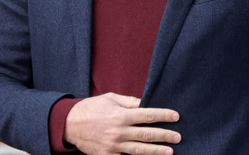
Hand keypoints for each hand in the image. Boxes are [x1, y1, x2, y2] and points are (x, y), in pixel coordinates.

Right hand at [64, 92, 180, 154]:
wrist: (69, 124)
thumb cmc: (91, 108)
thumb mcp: (109, 98)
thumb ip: (129, 101)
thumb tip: (146, 103)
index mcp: (120, 115)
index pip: (148, 115)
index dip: (164, 115)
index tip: (176, 116)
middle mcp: (119, 131)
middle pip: (148, 134)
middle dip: (165, 136)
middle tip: (178, 137)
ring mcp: (114, 145)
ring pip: (140, 150)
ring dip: (157, 151)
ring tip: (170, 152)